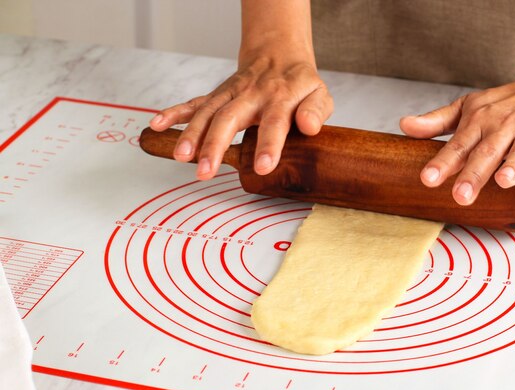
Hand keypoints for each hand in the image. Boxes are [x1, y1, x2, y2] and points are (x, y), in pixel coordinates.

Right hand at [149, 55, 332, 179]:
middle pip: (230, 118)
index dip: (269, 145)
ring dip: (192, 134)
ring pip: (208, 113)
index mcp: (280, 98)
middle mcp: (252, 95)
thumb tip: (309, 127)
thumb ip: (316, 111)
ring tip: (181, 157)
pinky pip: (194, 103)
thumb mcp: (319, 94)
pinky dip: (174, 113)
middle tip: (206, 172)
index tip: (262, 167)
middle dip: (215, 145)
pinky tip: (158, 125)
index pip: (275, 122)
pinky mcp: (217, 95)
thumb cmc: (300, 84)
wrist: (278, 56)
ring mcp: (231, 94)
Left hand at [400, 74, 514, 204]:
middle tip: (460, 196)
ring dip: (513, 165)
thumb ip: (436, 121)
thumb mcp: (467, 108)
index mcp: (478, 122)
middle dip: (473, 175)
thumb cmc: (504, 104)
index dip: (442, 163)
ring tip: (502, 181)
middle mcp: (503, 126)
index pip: (457, 145)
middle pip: (487, 152)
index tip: (427, 178)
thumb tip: (404, 125)